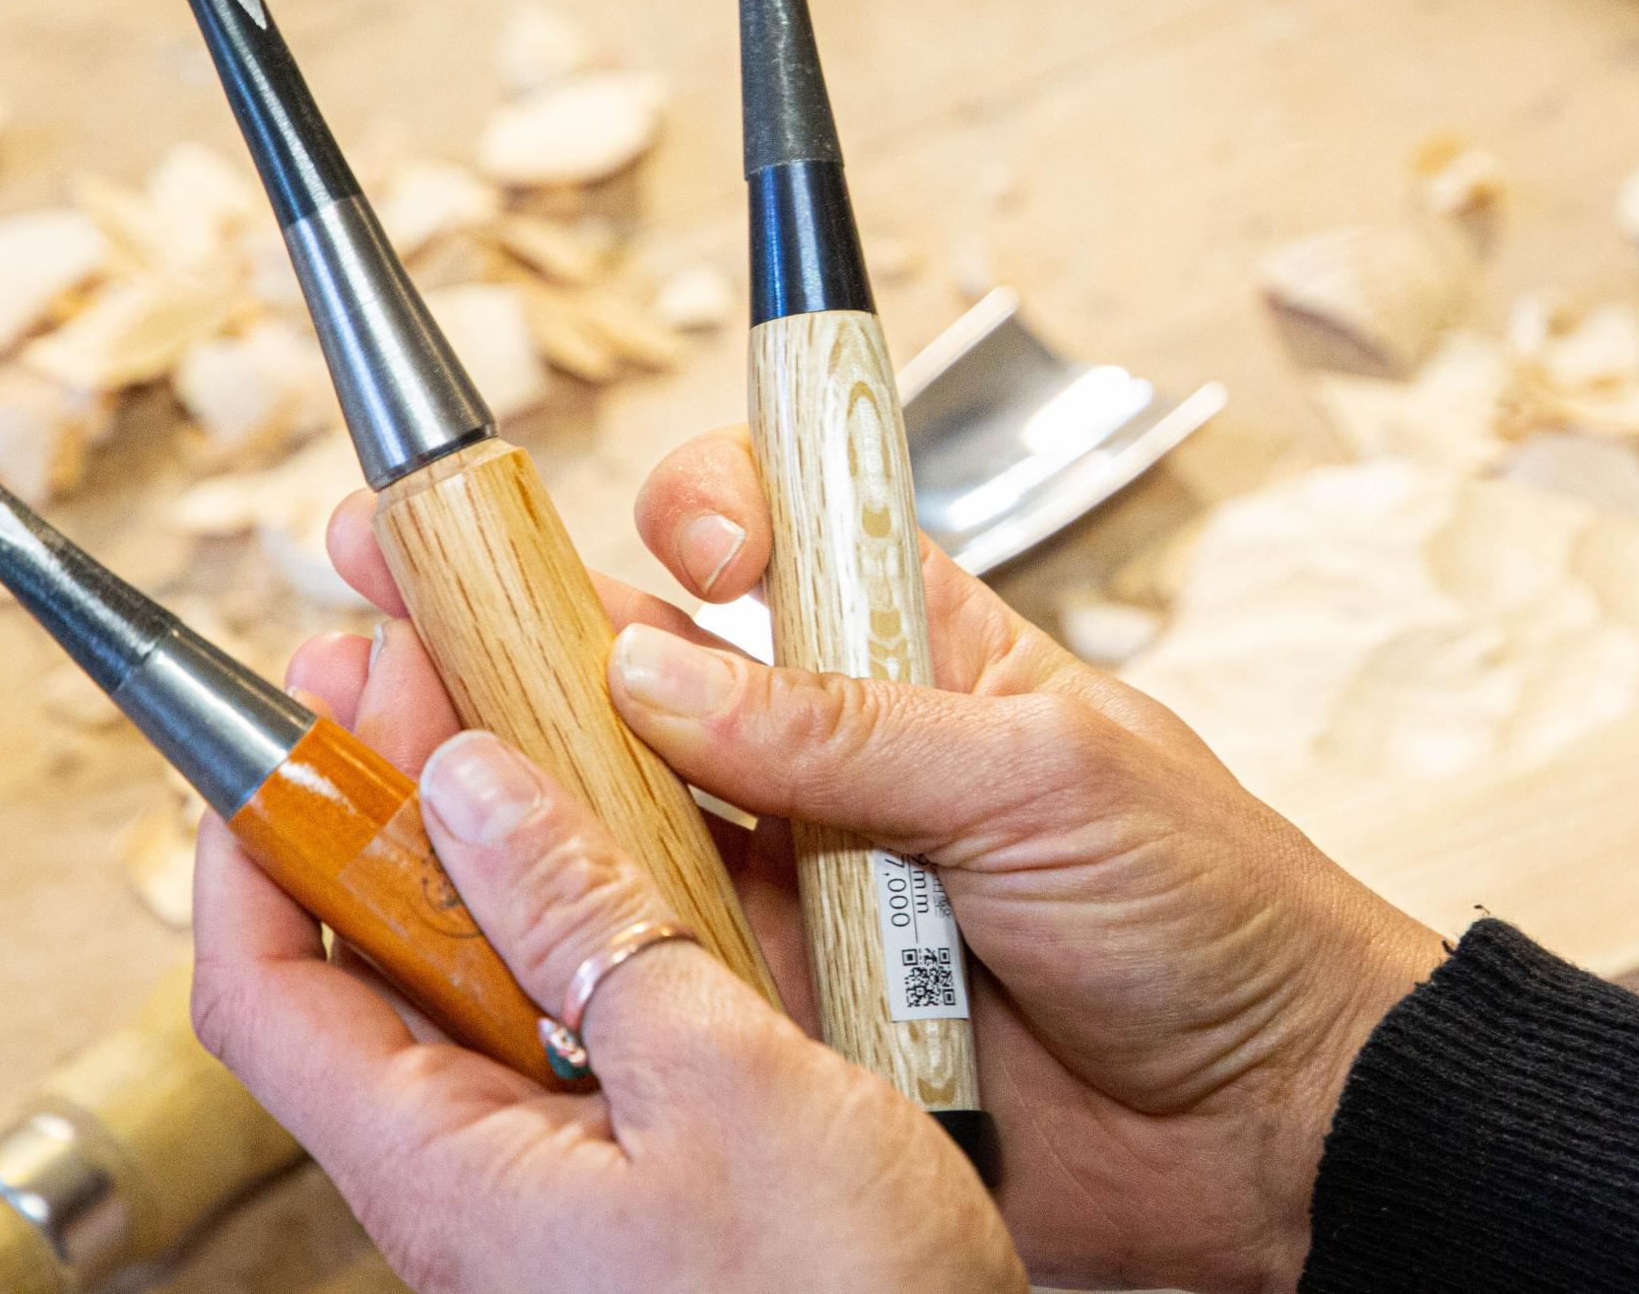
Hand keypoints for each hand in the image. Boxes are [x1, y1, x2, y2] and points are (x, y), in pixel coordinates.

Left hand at [189, 620, 1024, 1293]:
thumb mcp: (726, 1085)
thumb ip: (592, 930)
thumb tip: (471, 790)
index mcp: (452, 1175)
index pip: (266, 998)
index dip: (252, 852)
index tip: (286, 734)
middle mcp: (478, 1182)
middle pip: (369, 972)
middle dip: (385, 816)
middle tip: (423, 681)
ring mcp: (554, 1181)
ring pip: (478, 990)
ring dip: (495, 856)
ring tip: (536, 732)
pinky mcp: (633, 1176)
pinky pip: (568, 1029)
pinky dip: (583, 926)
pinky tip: (645, 854)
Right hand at [318, 427, 1445, 1293]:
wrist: (1272, 1124)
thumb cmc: (1213, 910)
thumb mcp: (1047, 773)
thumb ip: (848, 725)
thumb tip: (661, 665)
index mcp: (914, 656)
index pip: (771, 546)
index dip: (689, 515)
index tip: (651, 532)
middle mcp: (830, 762)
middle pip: (637, 676)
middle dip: (505, 626)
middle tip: (377, 586)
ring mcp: (798, 889)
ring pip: (613, 817)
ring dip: (494, 777)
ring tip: (366, 732)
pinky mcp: (780, 1010)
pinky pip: (642, 963)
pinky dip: (552, 937)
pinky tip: (453, 903)